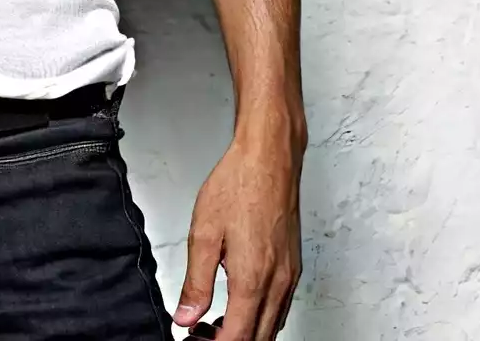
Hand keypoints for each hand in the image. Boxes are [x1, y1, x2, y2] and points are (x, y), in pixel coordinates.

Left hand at [172, 131, 302, 338]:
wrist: (270, 156)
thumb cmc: (239, 184)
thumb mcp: (204, 233)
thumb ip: (195, 282)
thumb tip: (186, 316)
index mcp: (252, 278)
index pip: (237, 338)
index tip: (194, 340)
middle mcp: (277, 282)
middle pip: (258, 339)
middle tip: (200, 334)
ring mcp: (289, 275)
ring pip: (272, 327)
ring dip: (246, 332)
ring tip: (215, 322)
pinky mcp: (293, 265)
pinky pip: (280, 307)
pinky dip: (260, 317)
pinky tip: (240, 304)